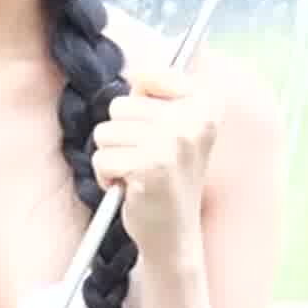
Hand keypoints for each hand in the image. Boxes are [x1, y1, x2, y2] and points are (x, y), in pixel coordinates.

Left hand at [90, 66, 219, 264]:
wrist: (174, 235)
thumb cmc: (168, 178)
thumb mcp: (175, 129)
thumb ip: (156, 97)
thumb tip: (134, 72)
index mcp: (206, 105)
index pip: (148, 75)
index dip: (139, 101)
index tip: (155, 128)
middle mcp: (194, 120)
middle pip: (119, 105)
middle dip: (122, 135)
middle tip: (145, 159)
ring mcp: (173, 142)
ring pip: (105, 131)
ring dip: (113, 156)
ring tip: (137, 173)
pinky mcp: (149, 166)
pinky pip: (101, 157)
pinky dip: (106, 176)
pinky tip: (130, 188)